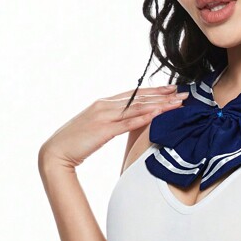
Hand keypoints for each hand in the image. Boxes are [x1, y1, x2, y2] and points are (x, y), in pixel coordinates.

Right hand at [39, 82, 188, 169]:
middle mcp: (105, 105)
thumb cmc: (76, 142)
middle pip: (140, 97)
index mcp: (104, 103)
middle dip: (163, 95)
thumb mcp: (96, 128)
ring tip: (178, 104)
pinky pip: (127, 123)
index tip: (172, 89)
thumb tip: (128, 121)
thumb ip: (112, 121)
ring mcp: (104, 116)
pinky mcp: (103, 129)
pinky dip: (144, 118)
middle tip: (184, 93)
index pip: (134, 93)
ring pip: (137, 108)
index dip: (154, 91)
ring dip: (160, 105)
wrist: (56, 151)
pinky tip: (158, 115)